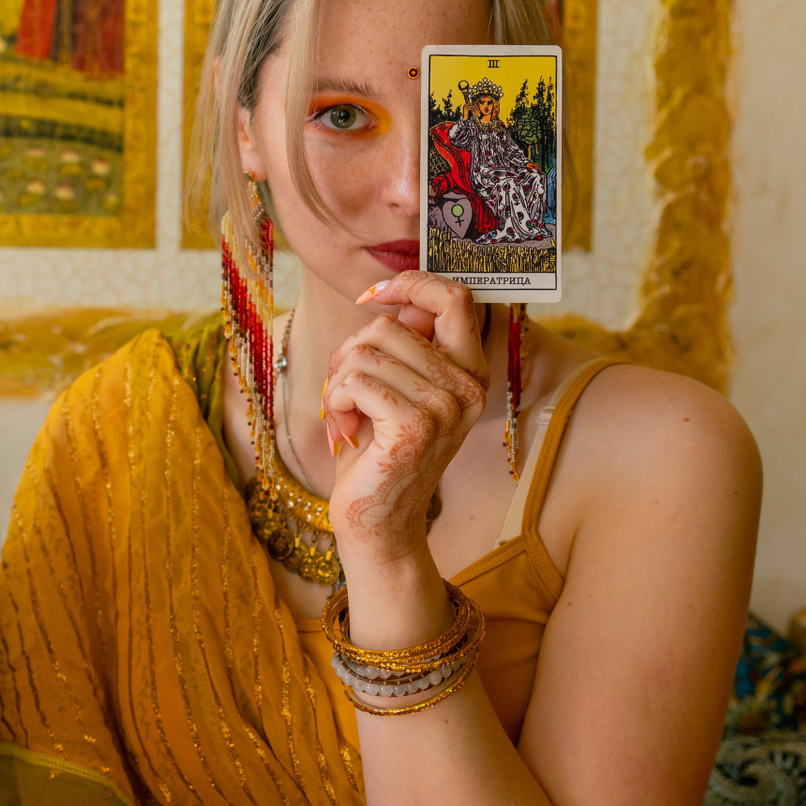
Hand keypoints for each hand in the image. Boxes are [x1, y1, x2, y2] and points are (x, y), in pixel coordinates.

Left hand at [323, 271, 487, 567]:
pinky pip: (355, 381)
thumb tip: (393, 299)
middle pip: (389, 326)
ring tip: (346, 417)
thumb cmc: (377, 450)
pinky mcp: (414, 427)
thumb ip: (403, 345)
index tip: (374, 297)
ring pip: (365, 352)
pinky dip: (335, 401)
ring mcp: (445, 408)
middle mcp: (467, 387)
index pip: (454, 298)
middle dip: (349, 353)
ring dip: (338, 383)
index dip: (410, 285)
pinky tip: (343, 430)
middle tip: (345, 393)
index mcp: (471, 371)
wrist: (376, 520)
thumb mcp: (396, 387)